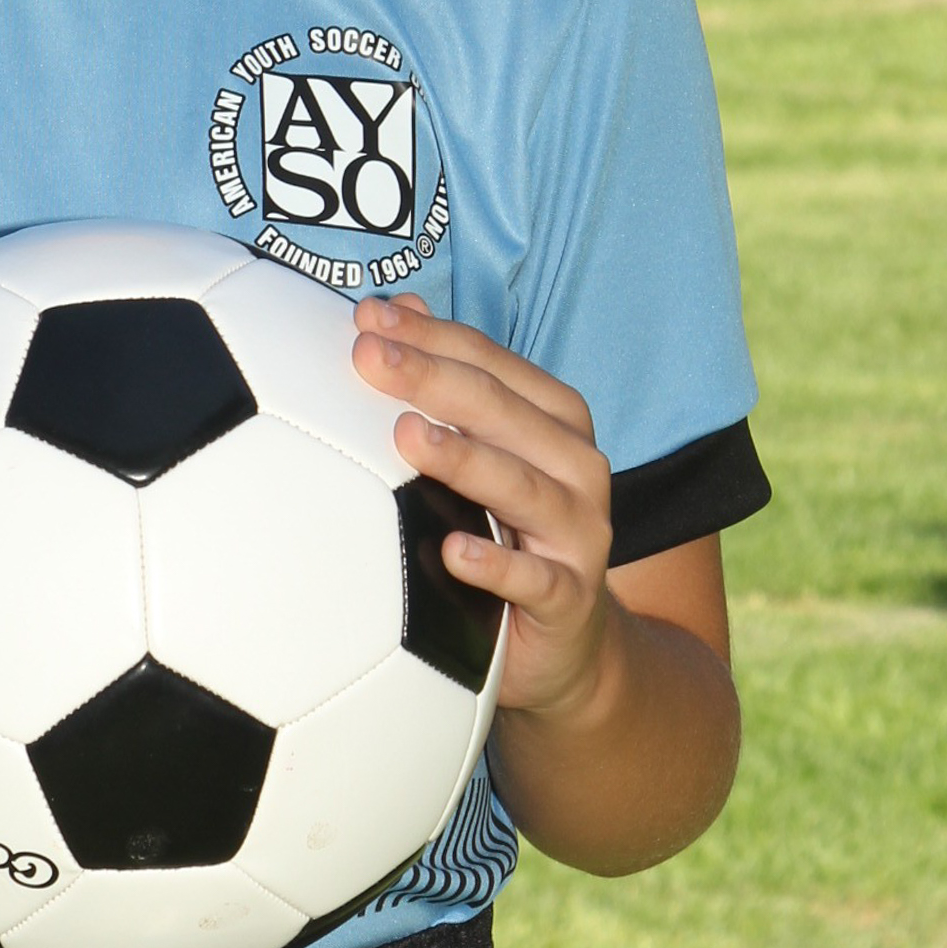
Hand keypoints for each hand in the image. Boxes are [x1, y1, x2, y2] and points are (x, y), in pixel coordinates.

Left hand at [352, 293, 614, 724]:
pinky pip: (535, 580)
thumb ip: (449, 383)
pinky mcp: (570, 598)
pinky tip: (452, 550)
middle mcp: (575, 466)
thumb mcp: (486, 453)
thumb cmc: (509, 529)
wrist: (570, 640)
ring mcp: (579, 532)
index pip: (489, 363)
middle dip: (432, 377)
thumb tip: (396, 307)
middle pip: (501, 410)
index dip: (430, 335)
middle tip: (369, 357)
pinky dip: (496, 565)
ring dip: (464, 459)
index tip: (367, 319)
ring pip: (522, 486)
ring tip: (407, 437)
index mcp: (554, 419)